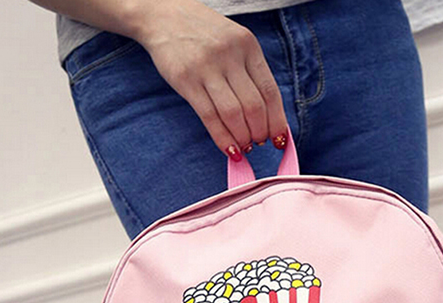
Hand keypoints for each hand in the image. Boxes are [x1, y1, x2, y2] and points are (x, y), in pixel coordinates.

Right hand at [134, 0, 288, 158]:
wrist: (162, 12)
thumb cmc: (204, 34)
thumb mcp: (234, 43)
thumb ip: (250, 73)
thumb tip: (267, 117)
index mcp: (248, 45)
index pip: (270, 91)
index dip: (277, 121)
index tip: (280, 140)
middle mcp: (230, 54)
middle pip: (254, 106)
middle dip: (260, 133)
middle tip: (259, 143)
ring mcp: (207, 66)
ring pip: (234, 114)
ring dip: (243, 138)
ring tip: (245, 147)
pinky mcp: (186, 79)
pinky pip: (209, 117)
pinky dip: (222, 138)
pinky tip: (229, 149)